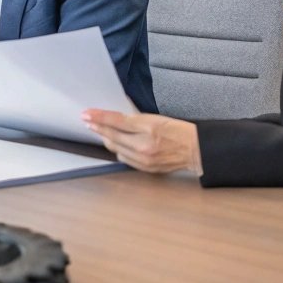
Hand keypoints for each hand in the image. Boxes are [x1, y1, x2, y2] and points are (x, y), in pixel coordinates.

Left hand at [83, 109, 201, 174]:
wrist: (196, 150)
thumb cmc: (179, 130)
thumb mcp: (158, 118)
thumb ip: (136, 119)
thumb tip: (117, 117)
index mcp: (149, 128)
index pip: (117, 121)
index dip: (99, 117)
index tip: (87, 113)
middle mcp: (144, 145)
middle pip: (112, 136)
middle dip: (97, 127)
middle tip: (87, 120)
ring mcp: (144, 159)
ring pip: (115, 149)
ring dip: (106, 139)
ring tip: (99, 130)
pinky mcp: (145, 168)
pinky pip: (124, 159)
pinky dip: (118, 150)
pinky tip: (115, 144)